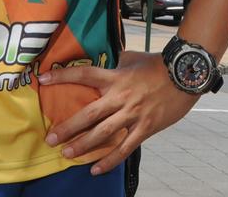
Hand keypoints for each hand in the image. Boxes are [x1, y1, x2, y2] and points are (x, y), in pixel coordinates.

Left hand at [38, 50, 198, 174]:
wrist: (184, 74)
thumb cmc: (157, 64)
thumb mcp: (132, 58)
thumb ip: (117, 63)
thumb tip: (108, 61)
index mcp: (115, 77)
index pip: (83, 75)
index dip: (62, 76)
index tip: (43, 79)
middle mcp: (120, 97)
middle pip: (88, 114)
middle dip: (68, 127)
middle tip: (50, 138)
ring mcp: (132, 114)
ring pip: (103, 134)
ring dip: (83, 146)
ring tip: (67, 154)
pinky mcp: (145, 128)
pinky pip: (124, 148)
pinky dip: (109, 161)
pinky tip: (95, 170)